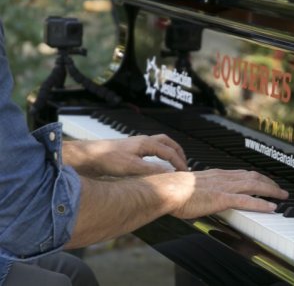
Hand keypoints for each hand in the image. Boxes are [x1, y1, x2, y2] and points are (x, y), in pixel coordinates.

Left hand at [63, 134, 187, 176]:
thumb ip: (151, 169)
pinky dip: (160, 154)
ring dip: (169, 151)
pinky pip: (152, 148)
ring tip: (174, 162)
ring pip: (159, 144)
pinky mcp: (131, 150)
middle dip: (178, 152)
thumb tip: (168, 173)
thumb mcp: (132, 167)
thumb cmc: (107, 159)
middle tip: (184, 164)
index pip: (169, 152)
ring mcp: (137, 144)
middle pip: (167, 143)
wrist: (88, 156)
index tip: (185, 173)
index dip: (179, 163)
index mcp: (146, 143)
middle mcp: (143, 141)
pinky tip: (156, 164)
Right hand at [148, 169, 288, 218]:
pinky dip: (261, 204)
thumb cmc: (173, 190)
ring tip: (282, 196)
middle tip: (280, 189)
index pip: (243, 174)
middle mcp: (223, 177)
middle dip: (269, 182)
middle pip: (253, 176)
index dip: (257, 178)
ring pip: (254, 185)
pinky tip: (271, 207)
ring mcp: (223, 187)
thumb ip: (203, 190)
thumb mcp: (193, 187)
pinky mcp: (221, 198)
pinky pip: (246, 201)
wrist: (166, 189)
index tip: (265, 182)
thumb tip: (204, 197)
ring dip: (271, 190)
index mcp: (216, 174)